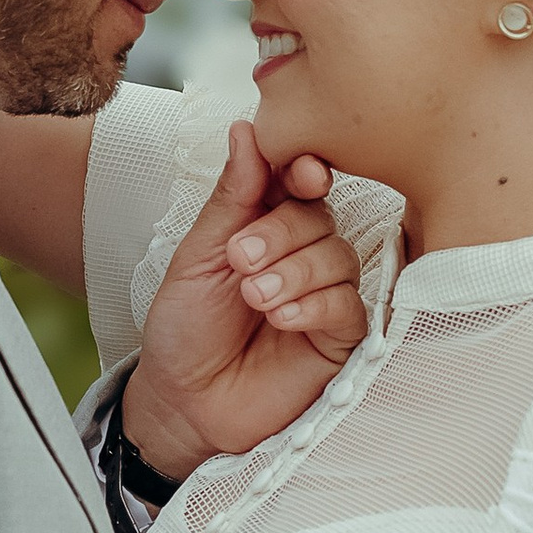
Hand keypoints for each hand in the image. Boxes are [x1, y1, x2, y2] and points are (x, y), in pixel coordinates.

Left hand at [120, 122, 367, 482]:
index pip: (299, 180)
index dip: (303, 169)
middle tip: (240, 259)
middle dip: (280, 232)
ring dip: (293, 271)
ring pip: (338, 256)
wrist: (182, 403)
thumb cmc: (186, 330)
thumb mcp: (198, 255)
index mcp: (266, 223)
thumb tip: (248, 130)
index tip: (299, 172)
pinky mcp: (340, 338)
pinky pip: (349, 305)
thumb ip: (233, 196)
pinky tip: (282, 317)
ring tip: (254, 296)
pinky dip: (315, 303)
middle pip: (319, 215)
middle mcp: (302, 253)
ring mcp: (324, 294)